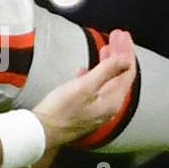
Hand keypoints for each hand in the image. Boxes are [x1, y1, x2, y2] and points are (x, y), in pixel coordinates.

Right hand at [31, 29, 137, 147]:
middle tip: (116, 36)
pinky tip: (86, 70)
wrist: (41, 132)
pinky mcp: (85, 111)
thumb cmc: (60, 110)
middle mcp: (108, 107)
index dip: (126, 51)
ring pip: (108, 81)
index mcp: (112, 101)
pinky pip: (96, 88)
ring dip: (108, 63)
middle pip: (119, 75)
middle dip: (119, 54)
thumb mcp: (85, 86)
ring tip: (106, 47)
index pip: (127, 72)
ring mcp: (97, 110)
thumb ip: (107, 71)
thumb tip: (126, 59)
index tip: (122, 35)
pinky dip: (95, 75)